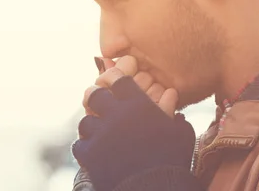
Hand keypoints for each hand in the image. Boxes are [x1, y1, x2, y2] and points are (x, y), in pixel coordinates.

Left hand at [73, 56, 195, 190]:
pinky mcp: (90, 154)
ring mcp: (101, 134)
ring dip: (91, 126)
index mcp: (138, 105)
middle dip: (95, 97)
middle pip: (94, 94)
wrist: (155, 188)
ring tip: (97, 132)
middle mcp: (116, 115)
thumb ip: (172, 111)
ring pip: (85, 121)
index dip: (113, 78)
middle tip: (96, 101)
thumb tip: (171, 94)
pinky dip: (85, 147)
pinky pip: (80, 144)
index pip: (118, 80)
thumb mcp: (179, 134)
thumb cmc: (173, 161)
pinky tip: (93, 151)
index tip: (111, 81)